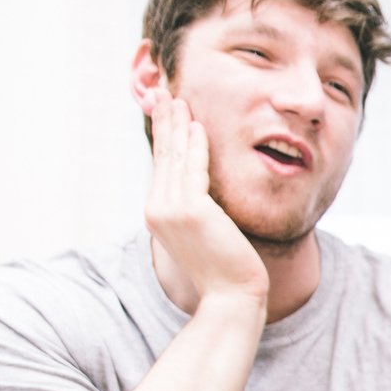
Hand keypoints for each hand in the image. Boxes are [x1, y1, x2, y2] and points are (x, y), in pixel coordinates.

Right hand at [144, 85, 267, 307]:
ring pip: (175, 158)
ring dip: (177, 125)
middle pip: (162, 156)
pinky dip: (196, 145)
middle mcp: (158, 209)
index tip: (165, 111)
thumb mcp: (204, 234)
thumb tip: (204, 194)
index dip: (163, 136)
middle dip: (164, 122)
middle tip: (164, 93)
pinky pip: (195, 169)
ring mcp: (172, 210)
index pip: (161, 166)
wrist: (232, 296)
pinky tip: (198, 126)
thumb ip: (197, 210)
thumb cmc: (226, 269)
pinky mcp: (192, 210)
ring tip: (179, 100)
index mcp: (158, 213)